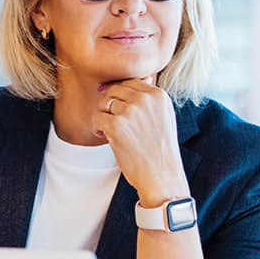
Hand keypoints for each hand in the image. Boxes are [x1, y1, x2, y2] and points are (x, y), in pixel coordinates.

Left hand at [92, 78, 189, 205]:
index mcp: (158, 95)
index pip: (129, 82)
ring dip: (103, 117)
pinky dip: (97, 128)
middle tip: (113, 123)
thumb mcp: (163, 117)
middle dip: (110, 106)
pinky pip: (96, 117)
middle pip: (114, 90)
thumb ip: (148, 99)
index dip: (120, 96)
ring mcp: (131, 112)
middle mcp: (145, 99)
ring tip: (111, 132)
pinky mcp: (117, 126)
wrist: (162, 176)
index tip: (120, 112)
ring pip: (103, 103)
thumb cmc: (159, 150)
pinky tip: (106, 137)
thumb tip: (124, 83)